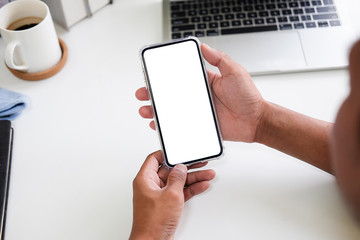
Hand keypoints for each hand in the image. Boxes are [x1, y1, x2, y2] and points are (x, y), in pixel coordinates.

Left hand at [130, 151, 215, 239]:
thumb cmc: (153, 222)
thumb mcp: (170, 194)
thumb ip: (177, 178)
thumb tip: (180, 168)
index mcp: (145, 179)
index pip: (155, 158)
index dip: (167, 153)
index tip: (179, 150)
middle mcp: (151, 185)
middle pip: (170, 170)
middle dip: (186, 167)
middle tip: (199, 162)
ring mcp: (159, 195)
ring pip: (178, 181)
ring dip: (192, 178)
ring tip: (207, 174)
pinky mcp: (166, 204)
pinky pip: (180, 192)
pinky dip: (191, 189)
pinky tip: (202, 185)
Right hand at [135, 44, 264, 141]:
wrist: (256, 121)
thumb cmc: (248, 97)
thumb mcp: (234, 72)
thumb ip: (219, 59)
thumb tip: (204, 46)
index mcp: (204, 83)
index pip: (180, 78)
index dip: (164, 77)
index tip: (152, 75)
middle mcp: (198, 97)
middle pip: (171, 95)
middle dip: (154, 94)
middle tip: (143, 93)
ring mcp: (198, 113)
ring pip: (172, 111)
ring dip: (157, 110)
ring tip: (146, 110)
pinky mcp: (200, 127)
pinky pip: (181, 126)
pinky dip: (168, 127)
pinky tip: (158, 125)